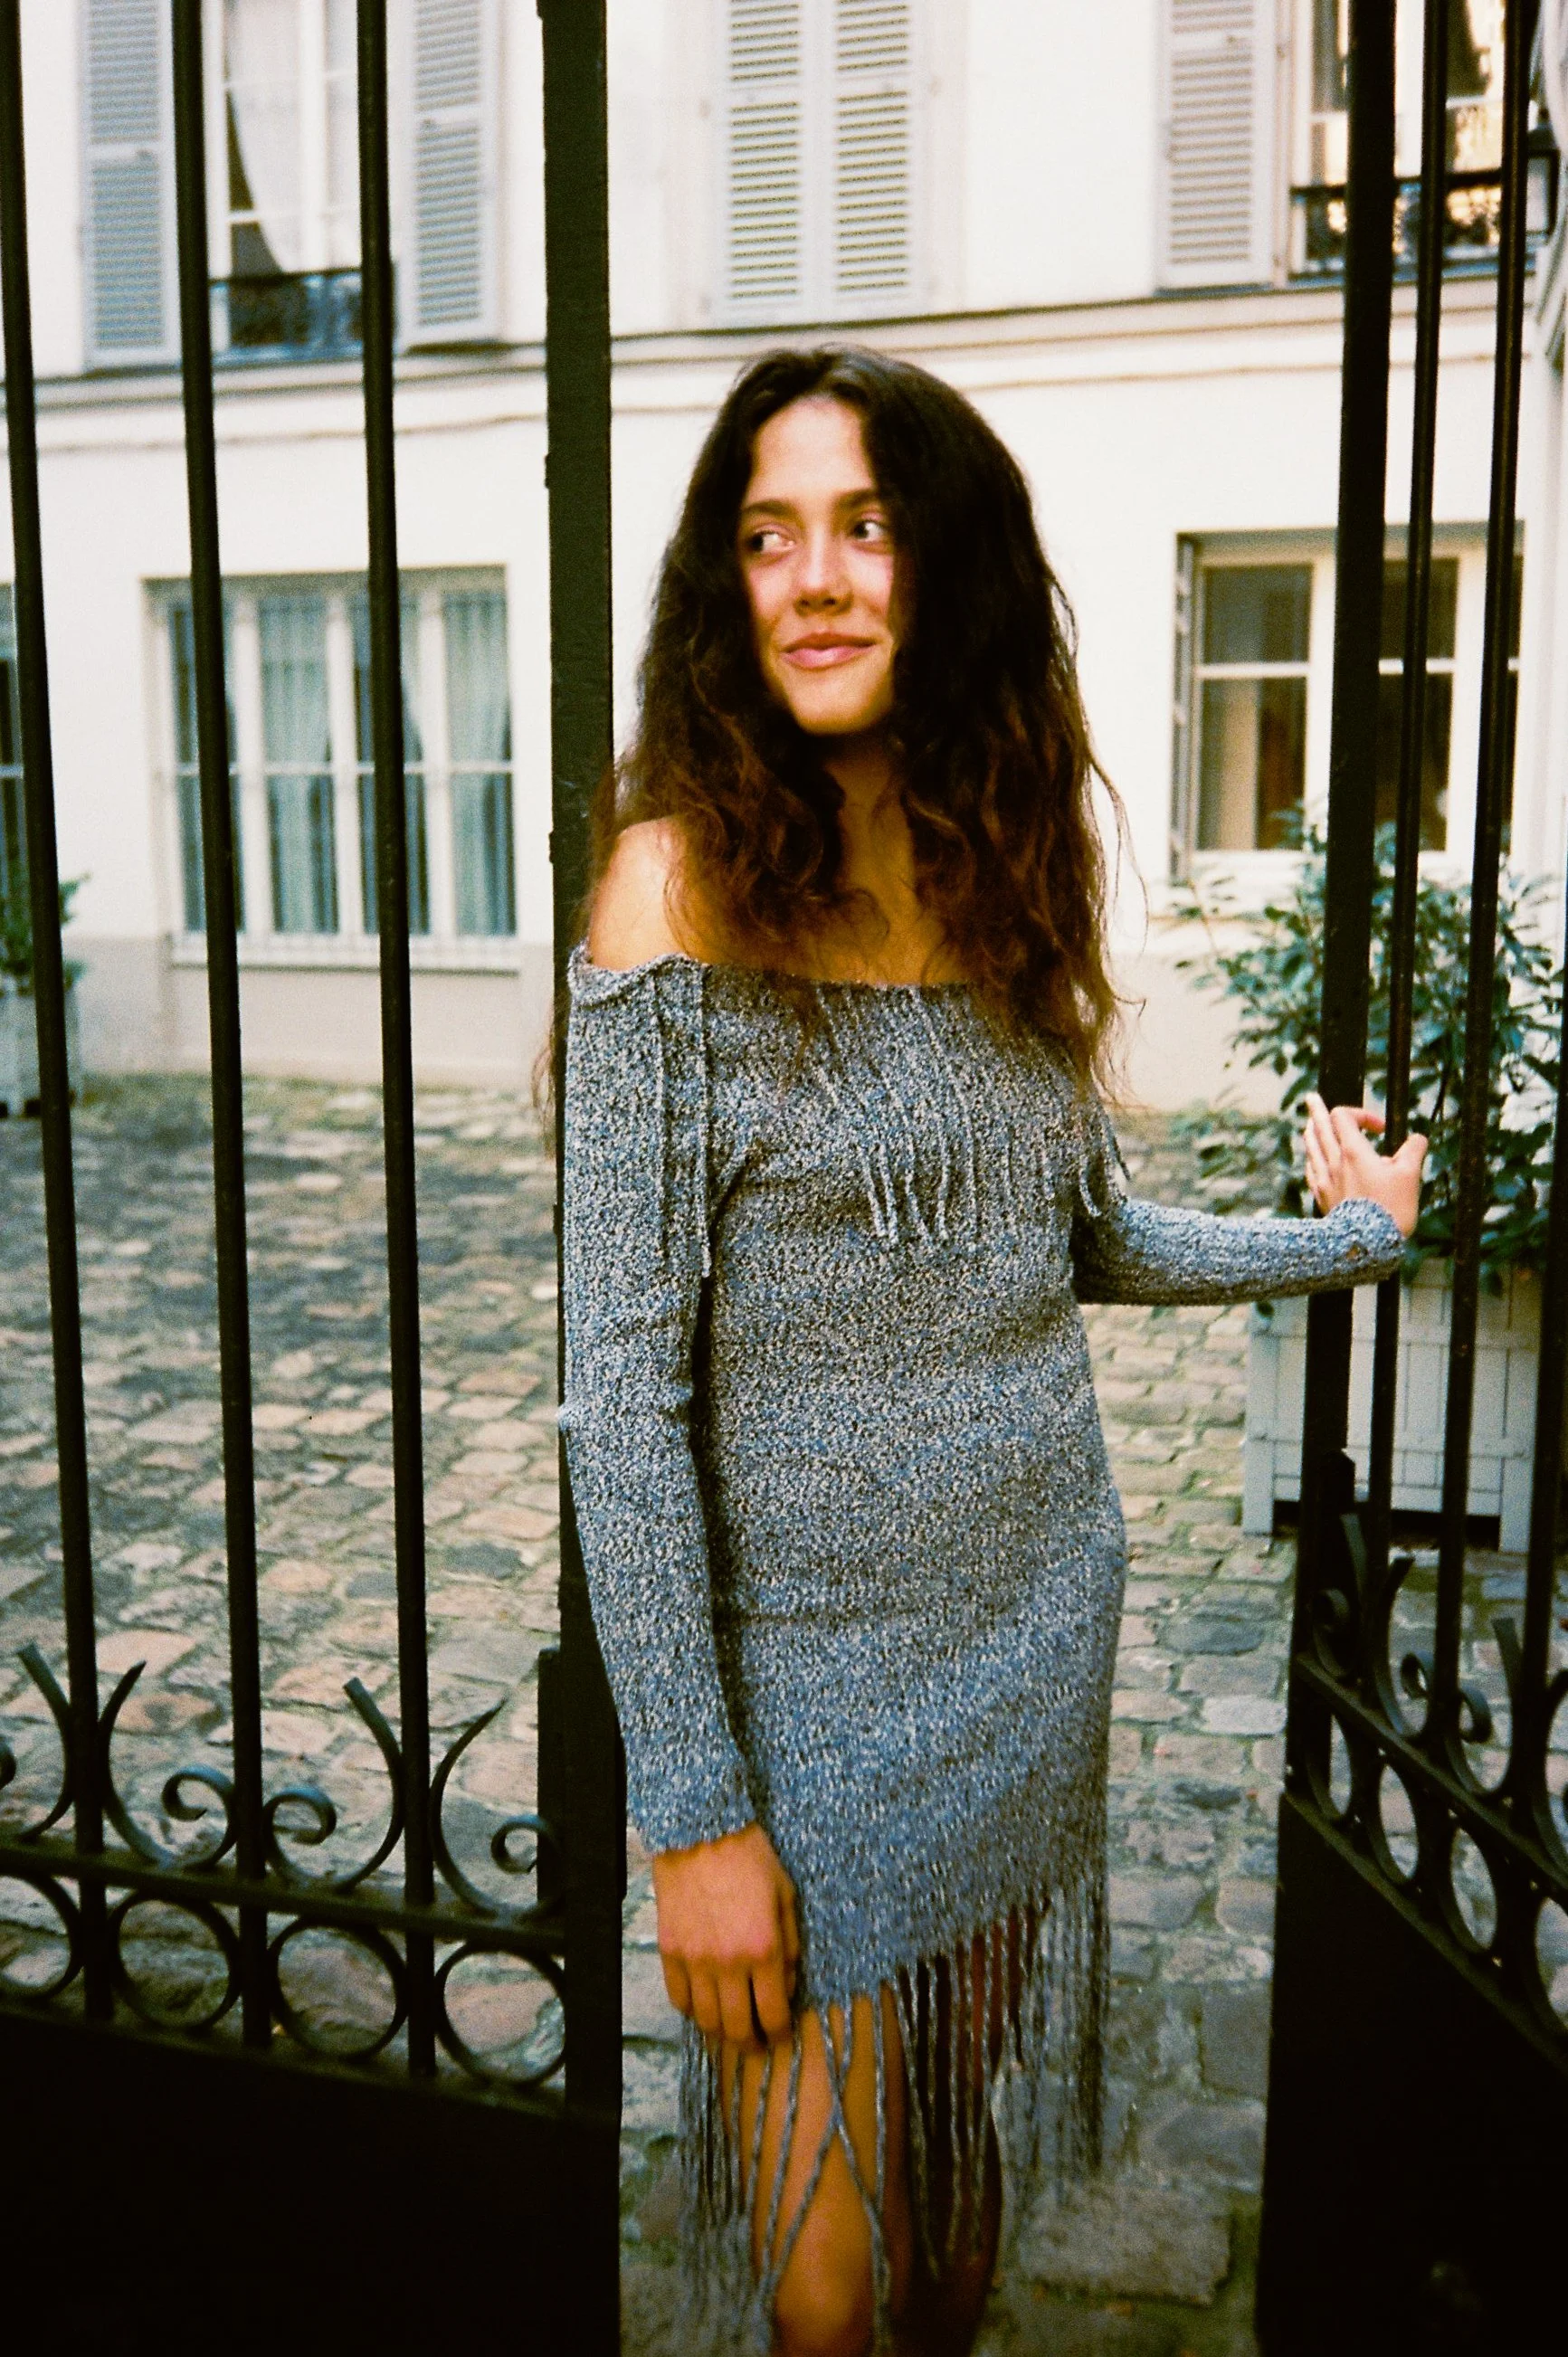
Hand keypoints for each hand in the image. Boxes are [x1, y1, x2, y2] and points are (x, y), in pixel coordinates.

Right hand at [652, 1821, 799, 2048]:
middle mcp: (728, 1963)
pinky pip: (678, 1999)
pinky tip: (703, 2005)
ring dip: (720, 2033)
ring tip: (730, 2030)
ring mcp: (694, 1960)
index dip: (779, 2034)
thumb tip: (787, 1985)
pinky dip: (691, 2010)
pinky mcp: (669, 1951)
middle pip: (737, 2028)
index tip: (780, 2036)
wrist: (700, 1830)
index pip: (773, 2015)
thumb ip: (790, 1946)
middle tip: (756, 2045)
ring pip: (706, 2021)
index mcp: (764, 1949)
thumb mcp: (785, 1896)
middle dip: (751, 2045)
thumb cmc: (750, 1857)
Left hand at [1302, 1092, 1426, 1238]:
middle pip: (1320, 1127)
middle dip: (1318, 1110)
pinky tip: (1313, 1159)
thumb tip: (1417, 1139)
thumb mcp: (1409, 1176)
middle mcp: (1334, 1162)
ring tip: (1311, 1123)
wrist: (1366, 1245)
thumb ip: (1413, 1151)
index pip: (1344, 1117)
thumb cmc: (1390, 1209)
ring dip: (1312, 1131)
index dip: (1361, 1114)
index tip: (1381, 1129)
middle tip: (1311, 1098)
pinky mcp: (1321, 1197)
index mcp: (1353, 1152)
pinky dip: (1313, 1158)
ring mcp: (1324, 1180)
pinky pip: (1311, 1170)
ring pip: (1312, 1147)